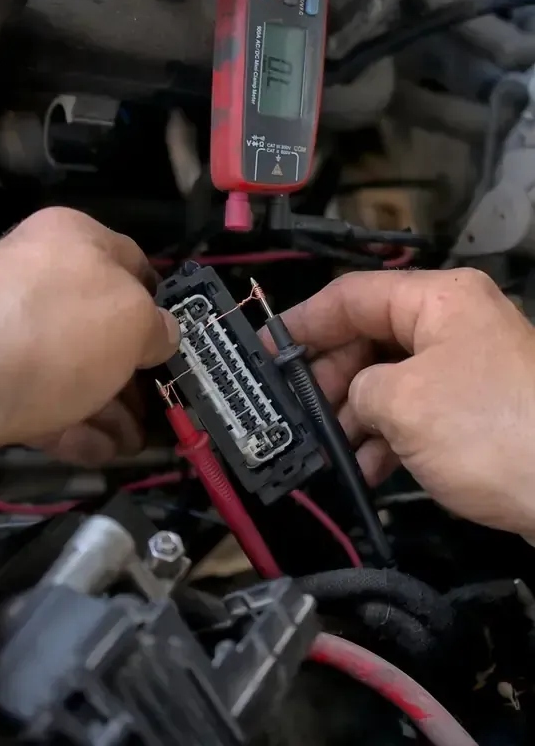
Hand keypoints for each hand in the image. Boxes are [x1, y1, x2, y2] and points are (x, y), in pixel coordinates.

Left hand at [0, 208, 179, 467]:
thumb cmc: (59, 327)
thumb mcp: (134, 319)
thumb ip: (157, 326)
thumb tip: (160, 335)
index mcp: (72, 237)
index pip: (132, 260)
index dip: (161, 301)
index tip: (178, 339)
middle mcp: (35, 274)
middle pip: (99, 322)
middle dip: (133, 370)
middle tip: (160, 403)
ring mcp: (4, 326)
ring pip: (70, 366)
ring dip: (109, 407)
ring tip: (136, 443)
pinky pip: (38, 397)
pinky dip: (72, 424)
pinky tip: (100, 452)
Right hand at [276, 269, 534, 536]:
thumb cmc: (493, 431)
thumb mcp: (401, 402)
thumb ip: (358, 389)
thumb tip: (356, 399)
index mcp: (440, 299)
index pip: (354, 294)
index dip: (305, 321)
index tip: (269, 349)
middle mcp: (455, 323)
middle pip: (372, 337)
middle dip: (332, 378)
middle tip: (299, 412)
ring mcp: (470, 365)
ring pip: (392, 377)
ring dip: (357, 415)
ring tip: (331, 450)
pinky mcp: (479, 407)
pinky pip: (418, 409)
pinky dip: (390, 435)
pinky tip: (369, 467)